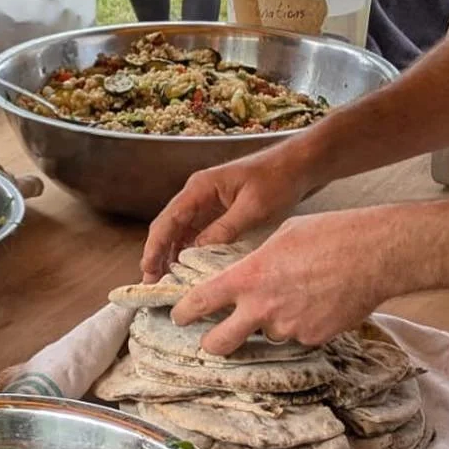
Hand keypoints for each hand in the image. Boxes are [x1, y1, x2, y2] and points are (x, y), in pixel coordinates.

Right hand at [141, 141, 319, 281]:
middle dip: (158, 254)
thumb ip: (224, 229)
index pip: (168, 220)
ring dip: (172, 254)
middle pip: (168, 226)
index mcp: (199, 188)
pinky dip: (189, 250)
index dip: (155, 247)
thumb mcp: (253, 208)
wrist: (300, 164)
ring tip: (168, 281)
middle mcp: (197, 194)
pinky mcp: (220, 210)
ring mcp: (208, 202)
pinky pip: (197, 232)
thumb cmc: (278, 179)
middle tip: (153, 283)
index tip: (148, 270)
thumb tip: (197, 252)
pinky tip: (191, 268)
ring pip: (181, 231)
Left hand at [169, 208, 400, 353]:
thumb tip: (247, 275)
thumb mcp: (280, 238)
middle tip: (211, 339)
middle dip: (212, 343)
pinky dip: (301, 325)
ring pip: (267, 335)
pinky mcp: (315, 338)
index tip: (178, 316)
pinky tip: (318, 303)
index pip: (201, 302)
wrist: (376, 254)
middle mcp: (263, 308)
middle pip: (220, 342)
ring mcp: (289, 327)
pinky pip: (298, 336)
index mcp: (248, 277)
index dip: (183, 312)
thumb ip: (256, 263)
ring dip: (271, 324)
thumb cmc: (328, 235)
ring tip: (295, 297)